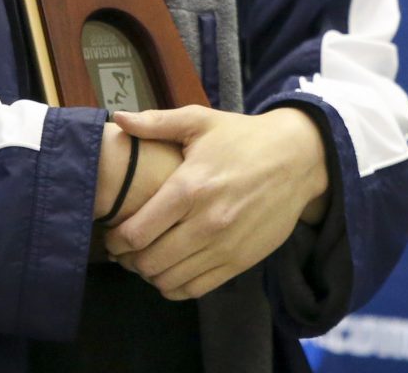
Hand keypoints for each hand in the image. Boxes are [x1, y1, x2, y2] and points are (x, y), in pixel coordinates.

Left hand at [102, 105, 330, 300]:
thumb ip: (156, 122)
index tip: (111, 234)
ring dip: (150, 274)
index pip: (136, 232)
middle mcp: (206, 222)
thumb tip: (119, 119)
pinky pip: (195, 289)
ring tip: (146, 259)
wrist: (297, 158)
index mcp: (190, 188)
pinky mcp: (240, 262)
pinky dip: (175, 287)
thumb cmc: (243, 138)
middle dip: (128, 259)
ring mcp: (224, 246)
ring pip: (169, 280)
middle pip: (149, 261)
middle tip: (124, 250)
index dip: (115, 239)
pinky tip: (171, 271)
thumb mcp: (200, 121)